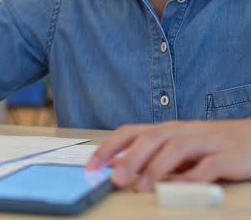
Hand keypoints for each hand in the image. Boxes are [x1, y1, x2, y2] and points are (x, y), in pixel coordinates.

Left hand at [86, 119, 250, 191]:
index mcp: (166, 130)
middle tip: (115, 179)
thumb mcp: (176, 148)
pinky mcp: (227, 156)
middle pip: (151, 139)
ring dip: (155, 168)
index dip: (109, 147)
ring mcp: (205, 142)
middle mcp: (183, 132)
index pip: (131, 132)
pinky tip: (179, 188)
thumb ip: (150, 155)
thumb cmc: (210, 145)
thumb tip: (116, 167)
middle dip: (130, 159)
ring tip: (141, 187)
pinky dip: (192, 177)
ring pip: (176, 149)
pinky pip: (208, 166)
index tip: (91, 166)